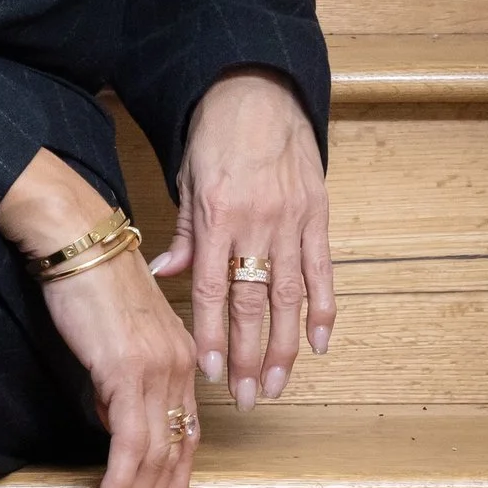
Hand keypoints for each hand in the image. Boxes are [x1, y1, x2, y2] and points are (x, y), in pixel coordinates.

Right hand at [0, 154, 202, 487]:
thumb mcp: (118, 337)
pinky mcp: (126, 372)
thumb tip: (112, 416)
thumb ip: (122, 379)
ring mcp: (156, 372)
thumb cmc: (91, 283)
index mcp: (180, 361)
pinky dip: (119, 481)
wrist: (78, 242)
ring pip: (154, 456)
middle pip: (175, 454)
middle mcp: (178, 369)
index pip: (185, 436)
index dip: (176, 481)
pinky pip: (128, 441)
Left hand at [150, 72, 335, 409]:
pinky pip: (322, 270)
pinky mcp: (318, 214)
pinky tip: (320, 344)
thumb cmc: (217, 136)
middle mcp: (256, 222)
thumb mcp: (188, 180)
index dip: (211, 334)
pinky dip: (324, 309)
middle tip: (248, 398)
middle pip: (252, 303)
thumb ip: (183, 234)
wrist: (258, 90)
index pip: (210, 288)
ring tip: (279, 385)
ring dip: (286, 345)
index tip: (211, 373)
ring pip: (289, 296)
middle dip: (250, 356)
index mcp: (217, 216)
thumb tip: (163, 275)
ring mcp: (291, 220)